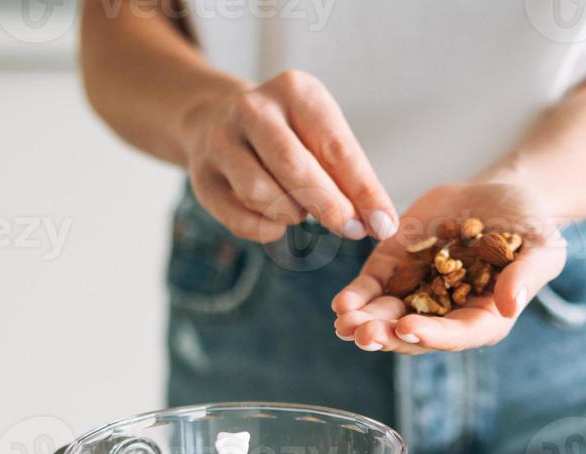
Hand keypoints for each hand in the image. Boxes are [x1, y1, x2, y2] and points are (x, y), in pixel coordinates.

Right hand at [175, 69, 396, 243]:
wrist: (216, 119)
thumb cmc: (289, 135)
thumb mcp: (322, 137)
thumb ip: (350, 177)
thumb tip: (380, 224)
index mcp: (295, 91)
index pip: (336, 147)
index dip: (363, 191)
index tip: (384, 225)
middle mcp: (253, 108)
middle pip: (295, 168)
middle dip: (330, 207)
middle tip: (352, 231)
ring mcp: (221, 140)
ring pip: (261, 194)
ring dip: (291, 214)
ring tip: (300, 211)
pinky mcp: (201, 175)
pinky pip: (238, 217)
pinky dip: (265, 229)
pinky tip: (276, 223)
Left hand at [331, 180, 566, 353]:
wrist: (501, 196)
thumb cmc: (531, 229)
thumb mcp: (542, 249)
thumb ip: (526, 277)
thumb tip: (510, 305)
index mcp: (483, 318)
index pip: (456, 335)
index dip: (432, 334)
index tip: (408, 328)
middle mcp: (446, 313)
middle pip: (414, 334)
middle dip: (387, 335)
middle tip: (363, 334)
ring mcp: (418, 292)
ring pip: (387, 315)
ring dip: (364, 322)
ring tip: (344, 323)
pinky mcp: (397, 268)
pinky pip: (373, 288)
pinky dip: (357, 297)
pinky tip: (340, 304)